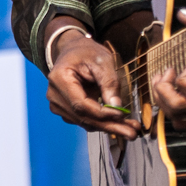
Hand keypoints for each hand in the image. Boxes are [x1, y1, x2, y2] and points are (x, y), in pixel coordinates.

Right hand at [45, 20, 143, 139]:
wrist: (74, 51)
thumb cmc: (86, 52)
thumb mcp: (102, 60)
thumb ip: (109, 82)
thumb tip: (116, 105)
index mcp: (59, 79)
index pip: (81, 104)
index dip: (102, 113)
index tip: (121, 115)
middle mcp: (54, 95)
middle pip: (83, 117)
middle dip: (109, 126)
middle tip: (132, 133)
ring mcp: (58, 104)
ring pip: (85, 122)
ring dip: (108, 127)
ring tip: (130, 129)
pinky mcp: (65, 110)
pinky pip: (85, 120)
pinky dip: (102, 123)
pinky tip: (118, 123)